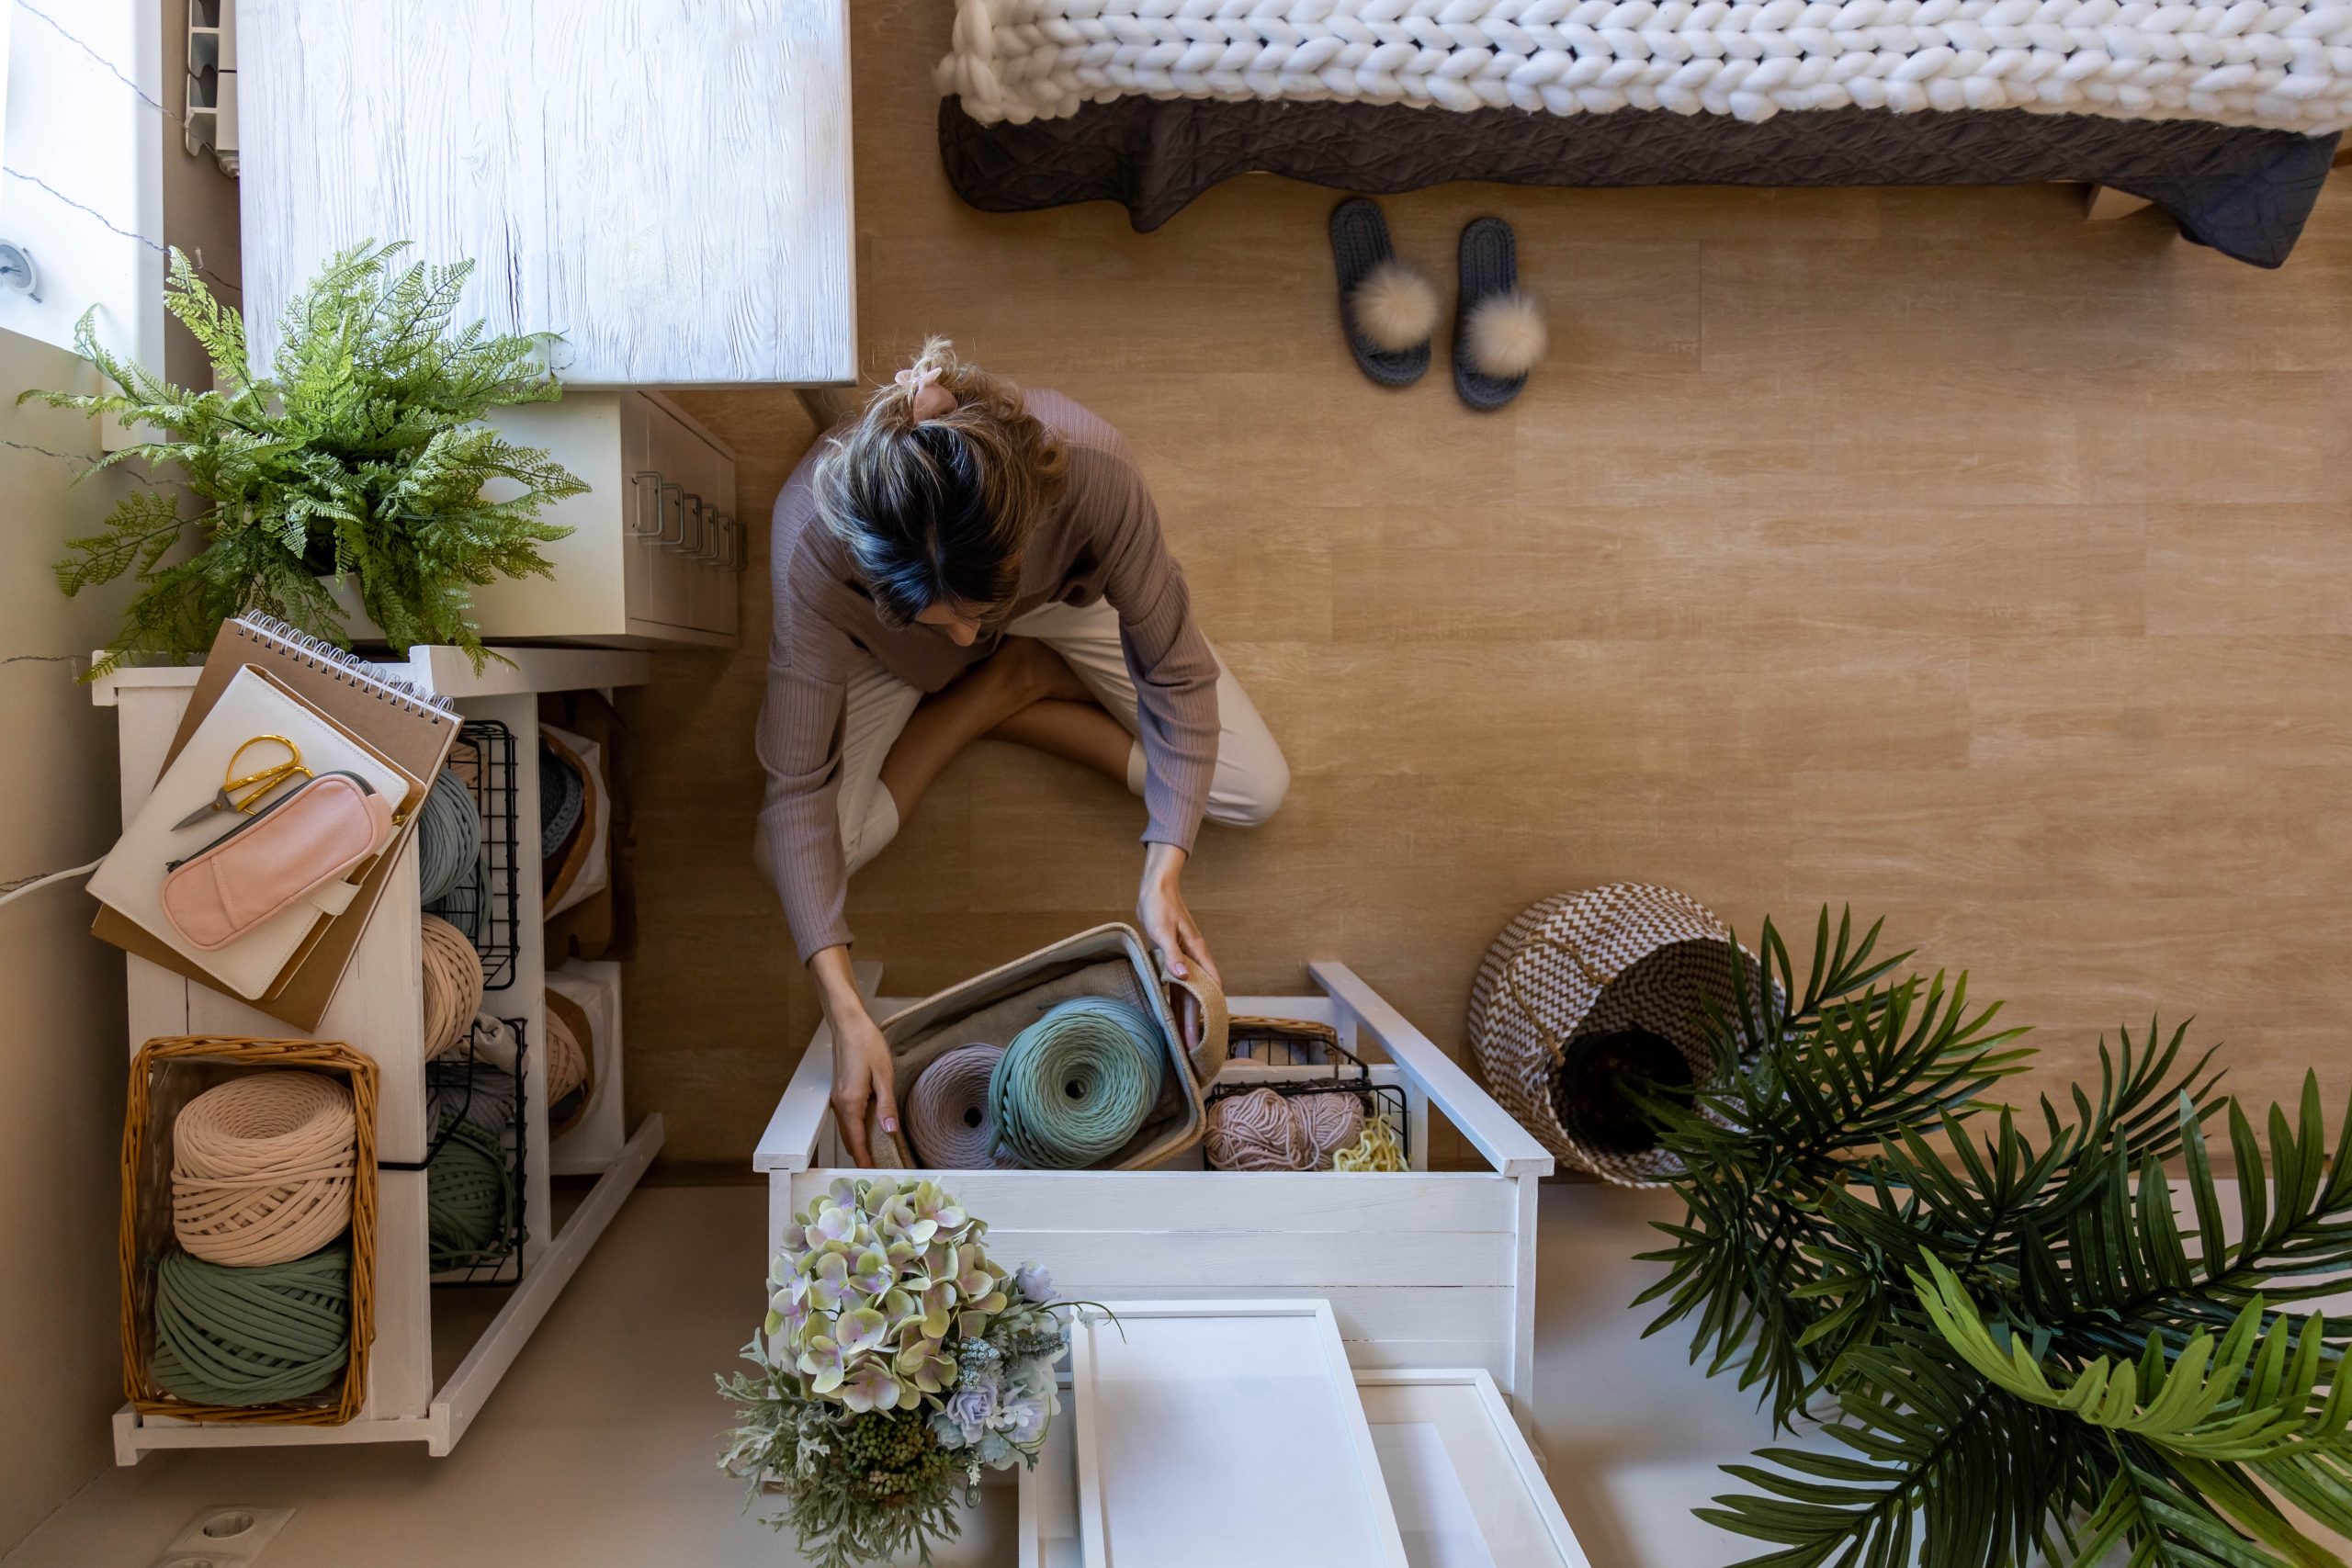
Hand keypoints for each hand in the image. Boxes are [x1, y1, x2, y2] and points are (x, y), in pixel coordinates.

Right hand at [829, 1007, 899, 1167]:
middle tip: (878, 1168)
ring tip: (876, 1154)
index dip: (864, 1159)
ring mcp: (837, 1098)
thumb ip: (886, 1105)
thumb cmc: (867, 1045)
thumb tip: (889, 1129)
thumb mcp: (883, 1075)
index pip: (856, 1140)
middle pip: (849, 1139)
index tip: (872, 1174)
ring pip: (846, 1129)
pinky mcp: (839, 1091)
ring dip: (858, 1143)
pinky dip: (856, 1129)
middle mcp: (840, 1104)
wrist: (848, 1024)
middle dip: (861, 1155)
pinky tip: (869, 1129)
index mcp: (850, 1102)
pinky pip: (846, 1118)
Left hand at [1137, 843, 1219, 1054]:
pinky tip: (1171, 1017)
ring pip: (1188, 994)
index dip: (1209, 1012)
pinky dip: (1176, 1002)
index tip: (1205, 1035)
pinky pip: (1177, 987)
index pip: (1209, 988)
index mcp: (1197, 953)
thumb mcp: (1162, 930)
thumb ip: (1172, 955)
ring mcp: (1185, 960)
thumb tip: (1183, 977)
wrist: (1156, 887)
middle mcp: (1195, 959)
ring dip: (1187, 1016)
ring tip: (1183, 1041)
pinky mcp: (1173, 959)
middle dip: (1197, 1023)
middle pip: (1199, 997)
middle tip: (1191, 1049)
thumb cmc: (1160, 905)